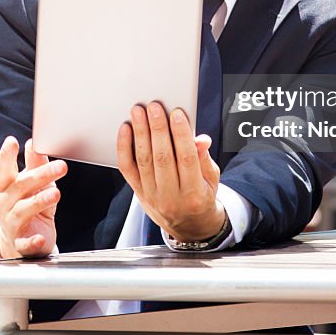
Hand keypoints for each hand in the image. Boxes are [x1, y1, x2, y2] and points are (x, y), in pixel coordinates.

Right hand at [0, 136, 66, 257]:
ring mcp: (11, 224)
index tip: (12, 142)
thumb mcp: (32, 184)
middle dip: (40, 175)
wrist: (19, 242)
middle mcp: (4, 204)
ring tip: (55, 193)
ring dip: (39, 201)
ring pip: (23, 210)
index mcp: (4, 187)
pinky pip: (25, 243)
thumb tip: (33, 143)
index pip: (3, 169)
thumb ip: (34, 165)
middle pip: (20, 187)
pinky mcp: (21, 243)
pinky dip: (32, 241)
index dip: (6, 156)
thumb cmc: (26, 205)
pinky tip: (40, 238)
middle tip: (61, 166)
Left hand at [117, 102, 224, 240]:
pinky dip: (124, 147)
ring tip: (138, 112)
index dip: (182, 134)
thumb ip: (204, 159)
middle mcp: (172, 197)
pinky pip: (127, 168)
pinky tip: (126, 130)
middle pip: (163, 158)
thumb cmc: (201, 197)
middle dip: (157, 129)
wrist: (189, 227)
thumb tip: (200, 139)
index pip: (187, 159)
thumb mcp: (212, 179)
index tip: (177, 113)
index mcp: (195, 194)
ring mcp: (152, 196)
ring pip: (144, 160)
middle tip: (154, 107)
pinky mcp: (138, 193)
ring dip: (140, 133)